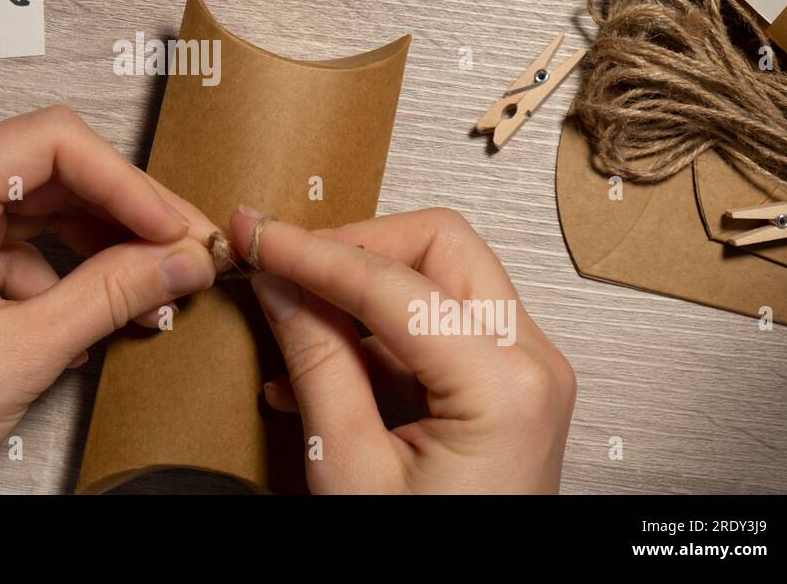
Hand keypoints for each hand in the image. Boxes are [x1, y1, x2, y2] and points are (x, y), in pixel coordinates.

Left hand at [0, 106, 219, 493]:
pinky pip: (25, 246)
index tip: (175, 227)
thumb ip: (111, 295)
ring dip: (103, 246)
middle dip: (124, 212)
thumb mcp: (21, 353)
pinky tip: (101, 316)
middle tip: (185, 250)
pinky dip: (68, 277)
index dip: (126, 181)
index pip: (53, 144)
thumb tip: (182, 258)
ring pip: (45, 209)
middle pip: (54, 170)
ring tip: (156, 286)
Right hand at [233, 207, 575, 493]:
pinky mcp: (507, 384)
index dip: (309, 251)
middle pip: (438, 245)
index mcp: (503, 386)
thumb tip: (280, 284)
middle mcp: (531, 363)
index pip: (390, 280)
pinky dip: (376, 325)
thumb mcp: (350, 473)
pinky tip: (319, 361)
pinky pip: (440, 319)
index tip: (254, 235)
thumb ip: (315, 364)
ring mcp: (525, 371)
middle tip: (284, 261)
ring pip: (441, 272)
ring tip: (292, 315)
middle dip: (353, 245)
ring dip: (361, 283)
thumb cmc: (427, 567)